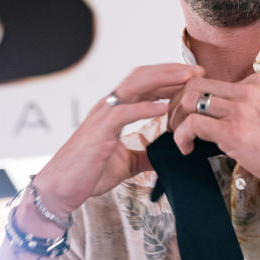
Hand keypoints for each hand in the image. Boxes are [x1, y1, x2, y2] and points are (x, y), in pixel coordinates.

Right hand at [33, 64, 203, 214]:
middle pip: (142, 76)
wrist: (61, 189)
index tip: (193, 78)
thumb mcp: (126, 163)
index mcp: (115, 111)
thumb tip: (165, 156)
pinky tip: (165, 107)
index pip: (144, 83)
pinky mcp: (100, 131)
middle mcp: (109, 107)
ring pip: (135, 86)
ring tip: (187, 79)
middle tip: (198, 71)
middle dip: (171, 71)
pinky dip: (146, 107)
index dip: (169, 78)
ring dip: (163, 80)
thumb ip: (144, 155)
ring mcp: (103, 116)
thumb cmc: (88, 174)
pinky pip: (125, 113)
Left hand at [168, 73, 259, 202]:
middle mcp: (247, 89)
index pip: (213, 81)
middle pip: (194, 83)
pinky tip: (186, 149)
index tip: (189, 114)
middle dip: (177, 103)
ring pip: (190, 98)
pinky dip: (182, 136)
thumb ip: (251, 112)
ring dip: (176, 118)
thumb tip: (225, 126)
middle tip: (174, 123)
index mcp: (257, 84)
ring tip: (178, 136)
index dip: (194, 98)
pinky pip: (193, 124)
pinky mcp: (234, 130)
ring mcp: (240, 108)